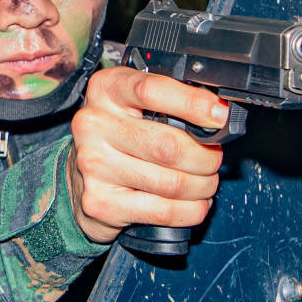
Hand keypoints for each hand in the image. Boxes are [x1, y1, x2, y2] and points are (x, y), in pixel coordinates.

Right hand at [66, 68, 229, 244]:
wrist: (82, 176)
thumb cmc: (121, 136)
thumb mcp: (137, 104)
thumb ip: (172, 101)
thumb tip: (218, 115)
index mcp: (105, 90)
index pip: (151, 91)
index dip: (192, 104)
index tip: (219, 116)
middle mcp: (93, 125)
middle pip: (168, 146)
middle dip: (206, 157)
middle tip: (213, 159)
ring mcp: (94, 166)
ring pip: (172, 183)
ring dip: (203, 186)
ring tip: (205, 182)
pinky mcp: (101, 203)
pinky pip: (165, 211)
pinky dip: (192, 210)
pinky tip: (193, 202)